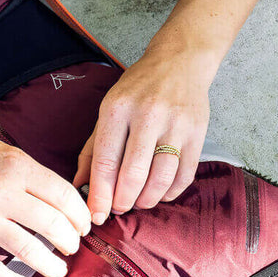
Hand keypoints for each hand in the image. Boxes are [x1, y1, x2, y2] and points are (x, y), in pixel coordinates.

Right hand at [0, 125, 91, 276]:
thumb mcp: (3, 152)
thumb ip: (30, 176)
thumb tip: (60, 203)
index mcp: (15, 167)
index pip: (63, 196)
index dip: (80, 214)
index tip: (83, 224)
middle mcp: (0, 193)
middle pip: (52, 225)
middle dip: (70, 241)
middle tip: (72, 247)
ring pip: (28, 250)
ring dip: (50, 265)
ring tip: (57, 269)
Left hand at [73, 48, 211, 222]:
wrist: (180, 61)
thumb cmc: (139, 89)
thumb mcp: (108, 109)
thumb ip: (92, 150)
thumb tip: (80, 186)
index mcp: (117, 108)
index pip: (105, 161)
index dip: (100, 194)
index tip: (97, 215)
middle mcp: (147, 115)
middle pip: (133, 174)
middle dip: (123, 201)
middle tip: (119, 208)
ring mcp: (175, 124)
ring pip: (161, 178)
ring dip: (147, 200)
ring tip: (139, 202)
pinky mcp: (197, 133)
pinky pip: (184, 175)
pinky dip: (170, 192)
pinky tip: (160, 194)